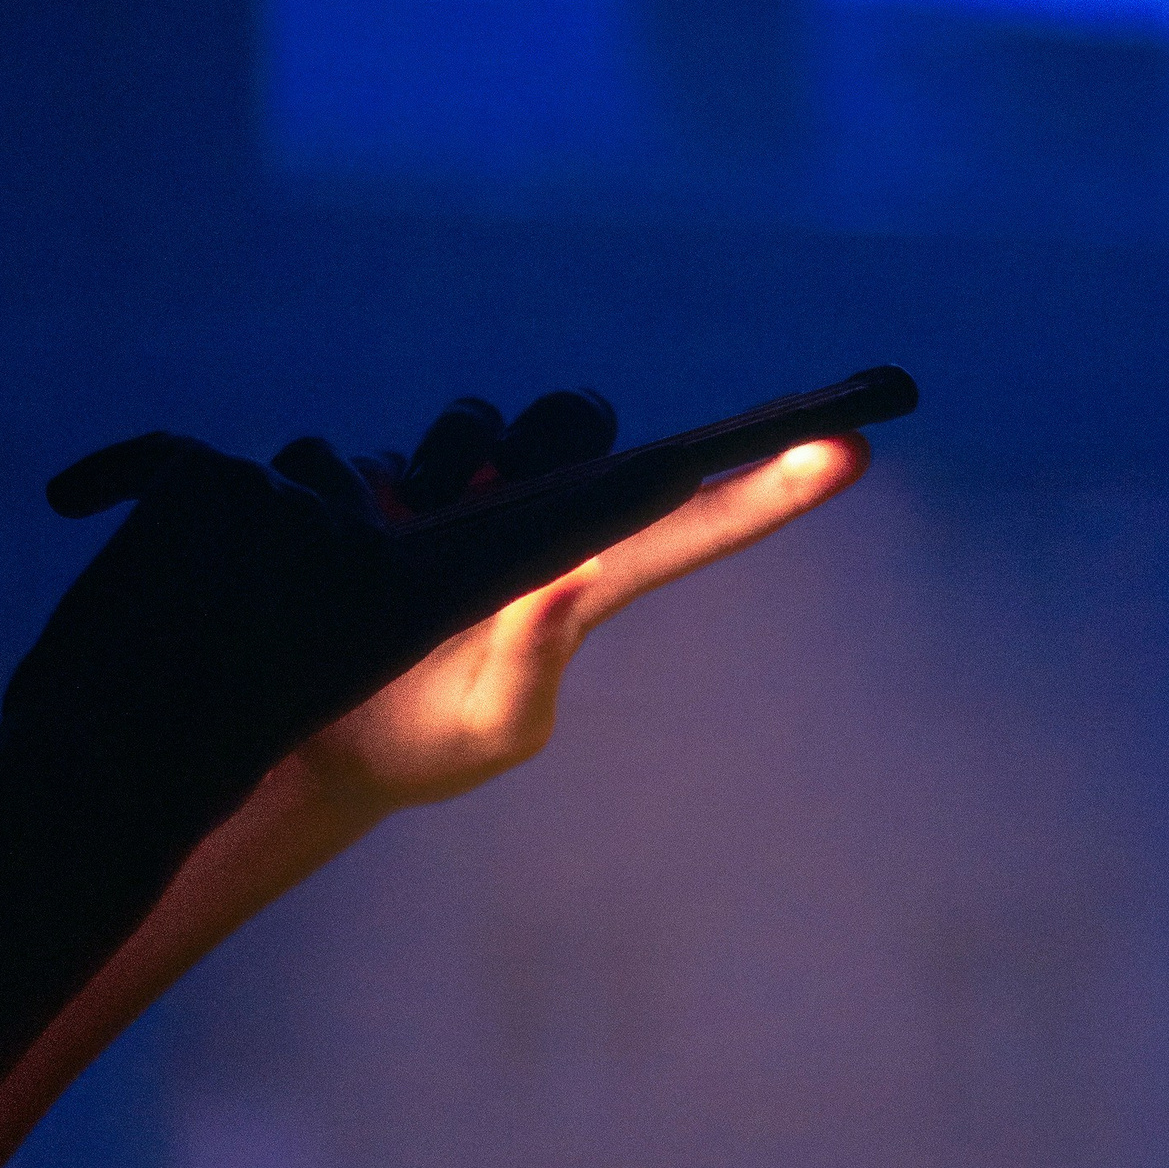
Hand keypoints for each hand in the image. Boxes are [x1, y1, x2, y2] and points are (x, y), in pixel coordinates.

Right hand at [269, 388, 868, 816]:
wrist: (315, 746)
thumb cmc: (427, 749)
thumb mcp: (489, 729)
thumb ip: (535, 666)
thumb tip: (565, 581)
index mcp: (582, 582)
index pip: (691, 524)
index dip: (771, 488)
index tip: (852, 450)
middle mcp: (533, 522)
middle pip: (581, 422)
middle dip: (549, 438)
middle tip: (491, 492)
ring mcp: (459, 498)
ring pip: (481, 418)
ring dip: (443, 458)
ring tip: (396, 528)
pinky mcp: (379, 487)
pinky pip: (368, 448)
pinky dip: (345, 485)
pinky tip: (336, 532)